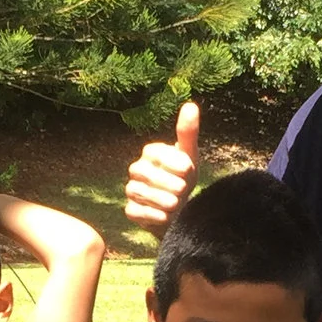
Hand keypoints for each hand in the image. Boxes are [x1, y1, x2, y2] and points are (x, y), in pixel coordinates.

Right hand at [123, 100, 198, 228]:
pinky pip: (136, 211)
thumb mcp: (190, 156)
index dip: (173, 162)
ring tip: (175, 203)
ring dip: (161, 199)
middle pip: (145, 173)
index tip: (187, 170)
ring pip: (139, 192)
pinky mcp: (131, 210)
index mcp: (151, 153)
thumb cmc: (184, 179)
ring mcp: (132, 190)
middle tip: (182, 190)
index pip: (156, 153)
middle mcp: (137, 169)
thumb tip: (190, 105)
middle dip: (167, 182)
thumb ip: (188, 132)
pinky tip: (165, 216)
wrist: (180, 211)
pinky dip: (152, 215)